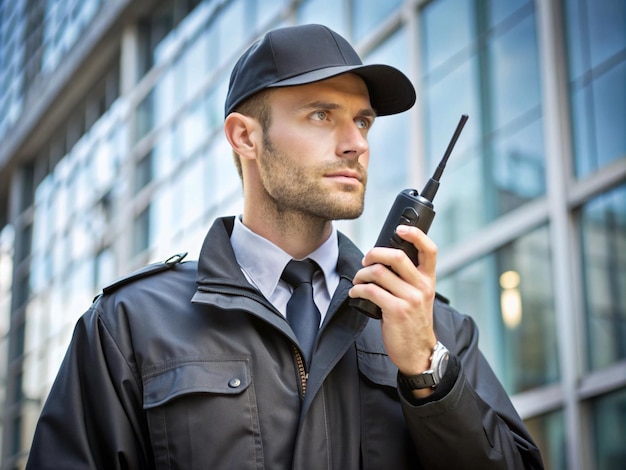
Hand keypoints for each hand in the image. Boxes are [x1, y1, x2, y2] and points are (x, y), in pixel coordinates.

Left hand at [349, 225, 437, 386]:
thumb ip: (408, 279)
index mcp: (428, 280)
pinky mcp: (396, 311)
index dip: (415, 234)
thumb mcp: (419, 298)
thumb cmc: (413, 323)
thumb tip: (383, 260)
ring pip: (379, 273)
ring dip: (361, 274)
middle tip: (366, 261)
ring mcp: (410, 299)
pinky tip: (355, 293)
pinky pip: (370, 291)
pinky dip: (357, 290)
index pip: (430, 250)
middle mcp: (422, 287)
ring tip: (357, 281)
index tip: (400, 228)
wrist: (418, 352)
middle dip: (374, 253)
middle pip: (396, 256)